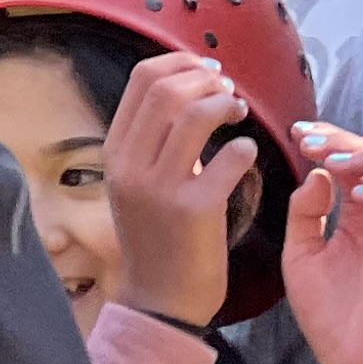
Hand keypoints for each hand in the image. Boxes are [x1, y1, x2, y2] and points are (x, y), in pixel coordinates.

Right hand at [101, 52, 249, 329]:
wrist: (160, 300)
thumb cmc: (157, 237)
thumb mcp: (137, 183)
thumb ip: (153, 139)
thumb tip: (188, 87)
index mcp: (116, 152)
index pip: (142, 79)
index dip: (182, 63)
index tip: (208, 72)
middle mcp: (131, 165)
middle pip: (168, 87)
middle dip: (207, 78)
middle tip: (229, 92)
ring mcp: (161, 187)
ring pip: (197, 112)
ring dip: (227, 104)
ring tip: (239, 115)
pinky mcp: (195, 210)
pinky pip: (230, 157)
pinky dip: (245, 149)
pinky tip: (246, 157)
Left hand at [284, 123, 362, 363]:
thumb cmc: (330, 315)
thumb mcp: (301, 256)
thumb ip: (305, 215)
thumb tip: (317, 174)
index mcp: (362, 215)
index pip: (354, 163)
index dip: (330, 141)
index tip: (298, 133)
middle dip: (346, 142)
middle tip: (313, 139)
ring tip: (337, 158)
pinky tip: (360, 197)